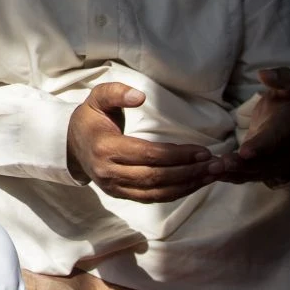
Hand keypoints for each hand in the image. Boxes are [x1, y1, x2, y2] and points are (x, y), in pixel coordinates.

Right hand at [67, 82, 214, 202]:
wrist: (71, 145)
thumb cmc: (91, 118)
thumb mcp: (98, 98)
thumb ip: (117, 92)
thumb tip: (139, 97)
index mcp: (105, 148)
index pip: (148, 155)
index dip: (177, 154)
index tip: (203, 150)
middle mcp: (109, 172)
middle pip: (156, 177)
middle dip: (190, 171)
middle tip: (218, 164)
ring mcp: (115, 187)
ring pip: (158, 191)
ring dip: (189, 185)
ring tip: (213, 174)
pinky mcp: (122, 195)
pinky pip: (154, 197)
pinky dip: (178, 192)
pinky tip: (196, 182)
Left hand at [216, 67, 289, 184]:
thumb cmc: (286, 107)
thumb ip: (282, 79)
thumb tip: (265, 74)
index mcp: (285, 131)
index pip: (274, 140)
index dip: (261, 146)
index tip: (246, 151)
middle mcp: (277, 153)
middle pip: (259, 163)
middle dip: (240, 165)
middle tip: (220, 164)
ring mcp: (265, 165)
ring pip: (248, 174)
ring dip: (229, 174)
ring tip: (209, 170)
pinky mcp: (253, 171)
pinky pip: (240, 177)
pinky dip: (224, 178)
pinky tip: (206, 174)